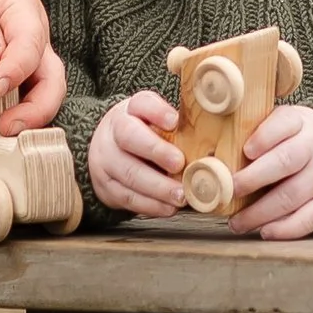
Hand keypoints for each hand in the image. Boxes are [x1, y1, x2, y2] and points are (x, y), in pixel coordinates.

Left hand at [0, 0, 65, 127]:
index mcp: (25, 13)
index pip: (30, 45)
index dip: (16, 70)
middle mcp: (36, 40)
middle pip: (52, 80)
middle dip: (35, 109)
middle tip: (5, 128)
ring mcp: (31, 59)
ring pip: (43, 94)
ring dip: (27, 118)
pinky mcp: (18, 73)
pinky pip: (24, 98)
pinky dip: (13, 116)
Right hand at [87, 90, 185, 216]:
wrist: (107, 151)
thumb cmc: (141, 134)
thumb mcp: (153, 119)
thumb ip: (173, 123)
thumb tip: (208, 133)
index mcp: (128, 111)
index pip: (141, 104)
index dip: (157, 112)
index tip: (174, 121)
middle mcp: (112, 133)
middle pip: (130, 138)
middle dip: (156, 152)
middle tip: (180, 164)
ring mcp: (105, 161)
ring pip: (129, 174)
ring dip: (158, 187)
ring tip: (181, 195)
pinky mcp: (106, 187)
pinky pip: (128, 198)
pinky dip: (151, 205)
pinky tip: (168, 207)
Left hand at [230, 104, 312, 241]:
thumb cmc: (292, 140)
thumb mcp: (279, 126)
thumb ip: (253, 134)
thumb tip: (211, 158)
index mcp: (300, 122)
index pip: (284, 123)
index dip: (265, 137)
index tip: (246, 151)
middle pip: (287, 161)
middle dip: (255, 178)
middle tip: (231, 189)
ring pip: (293, 194)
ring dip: (261, 212)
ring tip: (237, 222)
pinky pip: (310, 219)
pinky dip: (286, 228)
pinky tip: (265, 232)